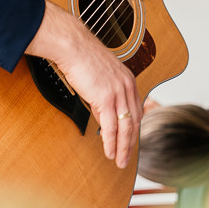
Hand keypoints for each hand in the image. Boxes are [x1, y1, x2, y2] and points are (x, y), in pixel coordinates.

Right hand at [27, 1, 139, 167]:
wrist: (72, 45)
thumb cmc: (81, 57)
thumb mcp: (100, 77)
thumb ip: (105, 97)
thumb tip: (103, 117)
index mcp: (128, 80)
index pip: (135, 111)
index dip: (133, 130)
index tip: (129, 142)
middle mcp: (127, 87)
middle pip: (134, 122)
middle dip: (130, 143)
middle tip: (126, 159)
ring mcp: (118, 93)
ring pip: (125, 128)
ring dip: (122, 148)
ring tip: (119, 162)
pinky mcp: (106, 98)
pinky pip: (110, 126)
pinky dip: (110, 142)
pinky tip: (109, 152)